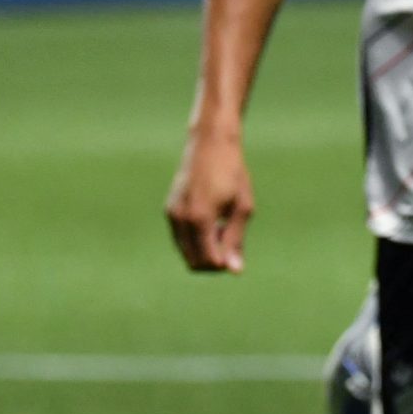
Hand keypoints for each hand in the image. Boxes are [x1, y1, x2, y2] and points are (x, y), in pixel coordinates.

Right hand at [164, 130, 254, 272]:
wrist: (210, 143)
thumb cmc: (233, 173)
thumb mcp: (242, 206)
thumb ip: (236, 239)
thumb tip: (234, 270)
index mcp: (200, 218)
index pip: (208, 261)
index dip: (224, 264)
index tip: (237, 249)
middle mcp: (180, 219)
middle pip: (193, 262)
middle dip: (213, 261)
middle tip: (231, 238)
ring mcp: (172, 214)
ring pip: (185, 251)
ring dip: (204, 249)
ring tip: (223, 227)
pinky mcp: (170, 209)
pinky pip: (181, 238)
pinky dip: (196, 239)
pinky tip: (213, 221)